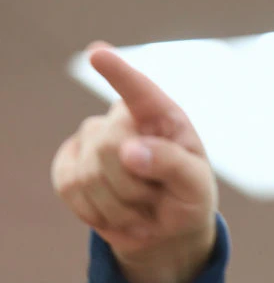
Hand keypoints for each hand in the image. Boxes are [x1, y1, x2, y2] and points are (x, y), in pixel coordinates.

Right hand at [52, 42, 217, 282]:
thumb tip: (129, 151)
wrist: (167, 229)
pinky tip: (118, 214)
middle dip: (133, 185)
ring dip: (120, 206)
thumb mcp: (196, 185)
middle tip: (156, 196)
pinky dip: (99, 213)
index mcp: (162, 117)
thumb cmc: (188, 198)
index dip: (118, 72)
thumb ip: (172, 164)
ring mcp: (92, 141)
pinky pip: (70, 188)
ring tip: (141, 207)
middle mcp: (123, 121)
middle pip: (109, 146)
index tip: (98, 53)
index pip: (139, 91)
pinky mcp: (68, 167)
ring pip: (89, 174)